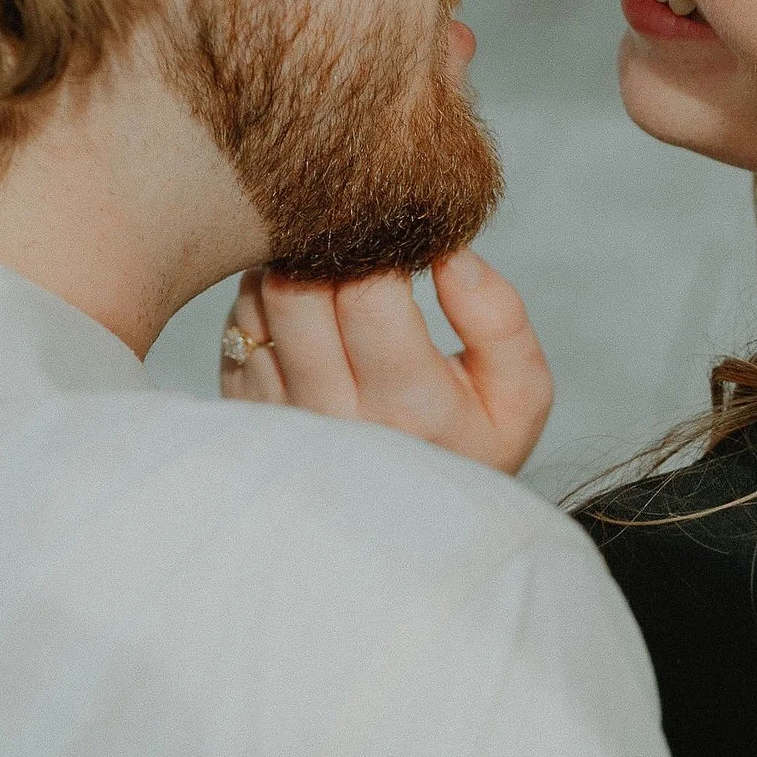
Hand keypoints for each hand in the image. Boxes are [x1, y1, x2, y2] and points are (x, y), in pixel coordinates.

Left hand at [219, 249, 552, 476]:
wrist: (411, 523)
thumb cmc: (468, 443)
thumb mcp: (518, 395)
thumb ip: (498, 318)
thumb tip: (450, 250)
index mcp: (408, 409)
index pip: (368, 293)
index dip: (382, 243)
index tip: (399, 232)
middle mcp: (334, 419)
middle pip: (299, 289)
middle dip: (331, 248)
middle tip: (361, 242)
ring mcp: (280, 419)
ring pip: (260, 300)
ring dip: (295, 266)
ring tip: (337, 274)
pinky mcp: (245, 412)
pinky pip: (238, 324)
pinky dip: (268, 298)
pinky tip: (309, 312)